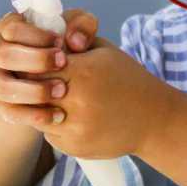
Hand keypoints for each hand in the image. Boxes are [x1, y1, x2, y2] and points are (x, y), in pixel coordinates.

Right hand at [0, 8, 99, 128]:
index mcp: (8, 28)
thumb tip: (75, 41)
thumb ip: (81, 25)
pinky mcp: (1, 103)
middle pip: (3, 55)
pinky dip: (33, 115)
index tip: (60, 42)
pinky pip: (10, 112)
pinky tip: (58, 115)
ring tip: (62, 90)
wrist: (54, 76)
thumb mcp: (74, 30)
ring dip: (33, 90)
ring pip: (1, 87)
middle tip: (63, 63)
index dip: (36, 36)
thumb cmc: (65, 45)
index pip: (12, 29)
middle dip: (35, 60)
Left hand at [39, 36, 180, 159]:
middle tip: (39, 82)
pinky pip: (49, 134)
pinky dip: (53, 126)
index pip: (36, 65)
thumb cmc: (127, 79)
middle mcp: (77, 100)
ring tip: (55, 100)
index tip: (39, 64)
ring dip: (40, 107)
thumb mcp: (104, 51)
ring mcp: (75, 127)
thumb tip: (41, 39)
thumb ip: (72, 42)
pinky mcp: (75, 146)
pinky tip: (70, 118)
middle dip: (33, 86)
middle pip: (33, 90)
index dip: (35, 64)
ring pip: (37, 114)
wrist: (154, 119)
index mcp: (83, 71)